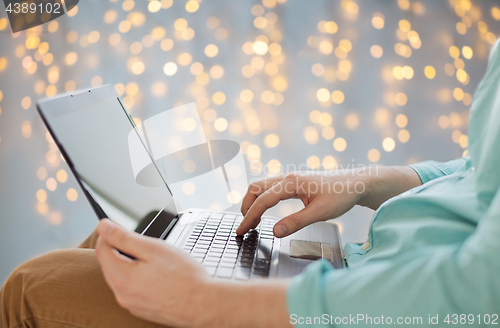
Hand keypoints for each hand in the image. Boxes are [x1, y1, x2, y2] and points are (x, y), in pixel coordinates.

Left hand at [95, 219, 292, 327]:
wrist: (204, 305)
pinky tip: (156, 274)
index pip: (101, 250)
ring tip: (151, 258)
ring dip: (128, 264)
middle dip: (118, 249)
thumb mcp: (153, 249)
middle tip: (139, 240)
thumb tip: (103, 227)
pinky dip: (137, 278)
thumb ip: (124, 237)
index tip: (116, 226)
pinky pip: (131, 290)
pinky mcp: (141, 310)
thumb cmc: (184, 276)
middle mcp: (121, 294)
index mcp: (121, 277)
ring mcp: (131, 305)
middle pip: (109, 265)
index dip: (107, 234)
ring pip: (120, 278)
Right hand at [236, 172, 364, 236]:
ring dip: (253, 202)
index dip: (249, 217)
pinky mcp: (293, 183)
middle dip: (246, 207)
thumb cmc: (341, 195)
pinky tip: (264, 211)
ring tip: (252, 221)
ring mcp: (289, 179)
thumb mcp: (320, 213)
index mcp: (292, 183)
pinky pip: (270, 188)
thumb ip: (296, 222)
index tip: (241, 230)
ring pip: (261, 187)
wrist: (355, 184)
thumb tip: (275, 232)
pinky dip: (261, 199)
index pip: (263, 200)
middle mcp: (287, 178)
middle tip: (244, 227)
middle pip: (256, 189)